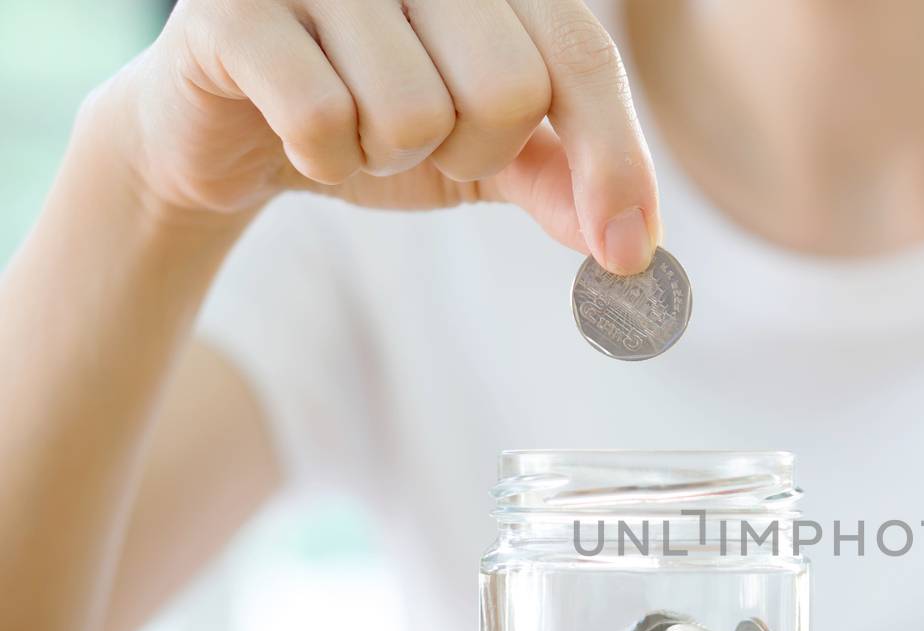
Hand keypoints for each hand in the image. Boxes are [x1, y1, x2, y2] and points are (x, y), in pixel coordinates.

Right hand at [95, 0, 658, 271]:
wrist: (232, 133)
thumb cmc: (373, 123)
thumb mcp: (486, 156)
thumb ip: (563, 180)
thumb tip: (633, 245)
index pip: (582, 56)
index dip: (615, 160)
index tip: (630, 255)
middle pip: (508, 89)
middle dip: (474, 153)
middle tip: (425, 144)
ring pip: (413, 112)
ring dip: (388, 156)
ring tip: (354, 128)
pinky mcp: (233, 9)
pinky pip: (320, 118)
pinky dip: (321, 158)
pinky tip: (299, 135)